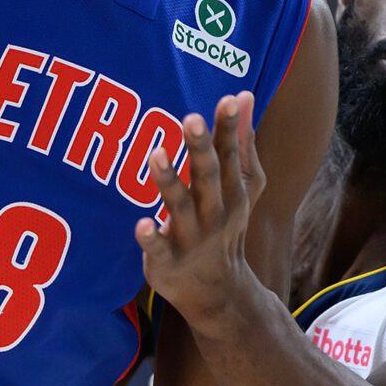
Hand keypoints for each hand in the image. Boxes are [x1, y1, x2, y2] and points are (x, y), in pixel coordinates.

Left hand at [136, 92, 267, 334]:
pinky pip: (159, 248)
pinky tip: (142, 223)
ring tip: (156, 153)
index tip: (228, 99)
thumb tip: (243, 94)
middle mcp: (214, 213)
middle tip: (190, 118)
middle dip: (200, 148)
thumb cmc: (225, 227)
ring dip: (169, 181)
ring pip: (180, 207)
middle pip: (207, 177)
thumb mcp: (242, 188)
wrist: (219, 291)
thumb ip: (241, 143)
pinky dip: (151, 238)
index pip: (230, 155)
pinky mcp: (167, 261)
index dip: (229, 128)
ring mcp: (191, 238)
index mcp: (231, 192)